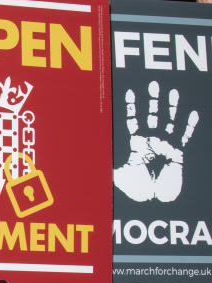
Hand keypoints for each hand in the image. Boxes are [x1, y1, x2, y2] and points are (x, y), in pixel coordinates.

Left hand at [113, 81, 198, 202]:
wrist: (154, 199)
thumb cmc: (137, 189)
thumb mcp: (119, 175)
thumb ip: (109, 165)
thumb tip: (90, 160)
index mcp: (136, 144)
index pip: (133, 121)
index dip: (131, 107)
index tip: (130, 92)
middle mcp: (151, 141)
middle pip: (152, 115)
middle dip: (153, 100)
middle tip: (153, 84)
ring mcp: (165, 145)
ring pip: (169, 121)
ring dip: (171, 107)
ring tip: (172, 92)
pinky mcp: (178, 153)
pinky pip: (184, 136)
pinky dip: (189, 125)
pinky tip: (192, 113)